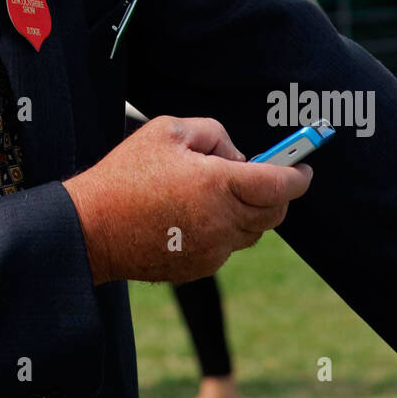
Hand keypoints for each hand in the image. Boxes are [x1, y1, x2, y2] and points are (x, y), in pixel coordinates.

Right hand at [62, 115, 312, 284]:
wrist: (92, 228)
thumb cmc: (126, 174)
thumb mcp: (168, 130)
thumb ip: (215, 134)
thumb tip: (238, 157)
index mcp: (220, 185)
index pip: (280, 185)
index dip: (298, 175)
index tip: (304, 168)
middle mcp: (223, 222)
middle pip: (274, 213)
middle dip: (276, 193)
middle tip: (261, 174)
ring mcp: (213, 250)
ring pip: (252, 232)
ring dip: (248, 211)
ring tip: (213, 190)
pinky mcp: (200, 268)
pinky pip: (227, 246)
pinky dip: (224, 229)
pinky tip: (193, 214)